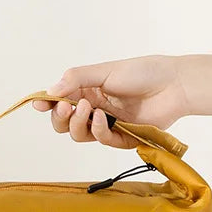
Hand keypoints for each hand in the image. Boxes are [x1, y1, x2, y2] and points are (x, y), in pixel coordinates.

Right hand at [33, 54, 211, 147]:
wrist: (173, 85)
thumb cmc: (143, 72)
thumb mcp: (105, 70)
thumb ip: (77, 79)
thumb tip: (51, 90)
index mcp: (88, 89)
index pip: (60, 101)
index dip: (47, 104)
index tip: (39, 103)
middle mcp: (94, 108)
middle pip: (64, 124)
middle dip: (60, 118)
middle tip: (64, 108)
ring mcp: (107, 124)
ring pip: (79, 135)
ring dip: (78, 124)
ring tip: (88, 109)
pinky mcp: (121, 137)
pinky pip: (101, 140)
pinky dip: (97, 130)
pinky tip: (102, 118)